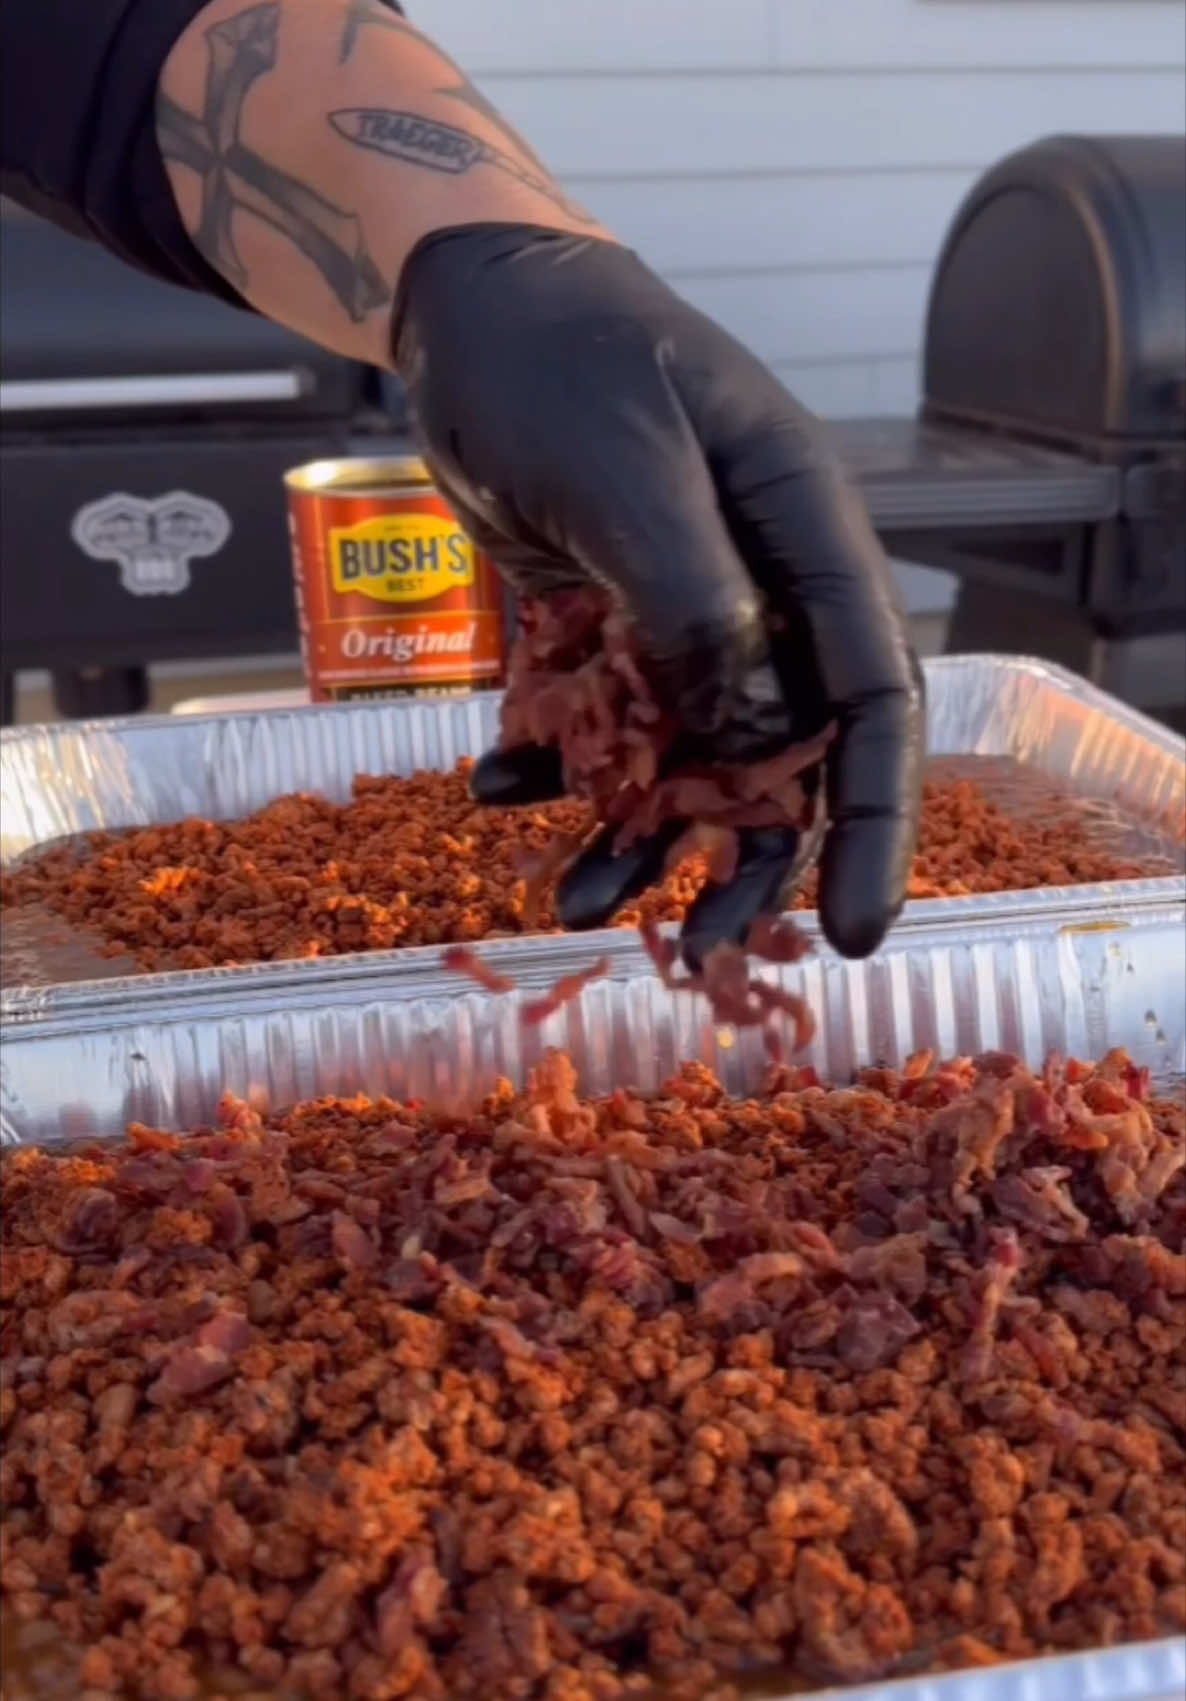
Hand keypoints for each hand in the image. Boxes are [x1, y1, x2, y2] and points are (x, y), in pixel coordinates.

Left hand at [393, 224, 924, 960]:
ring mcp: (684, 613)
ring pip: (688, 758)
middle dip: (745, 861)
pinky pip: (601, 726)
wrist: (464, 315)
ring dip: (638, 837)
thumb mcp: (628, 478)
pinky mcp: (609, 625)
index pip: (873, 700)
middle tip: (694, 948)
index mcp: (809, 540)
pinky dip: (557, 772)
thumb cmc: (561, 365)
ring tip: (572, 902)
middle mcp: (763, 590)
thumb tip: (753, 736)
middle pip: (787, 756)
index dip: (873, 824)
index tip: (856, 932)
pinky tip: (499, 794)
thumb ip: (696, 605)